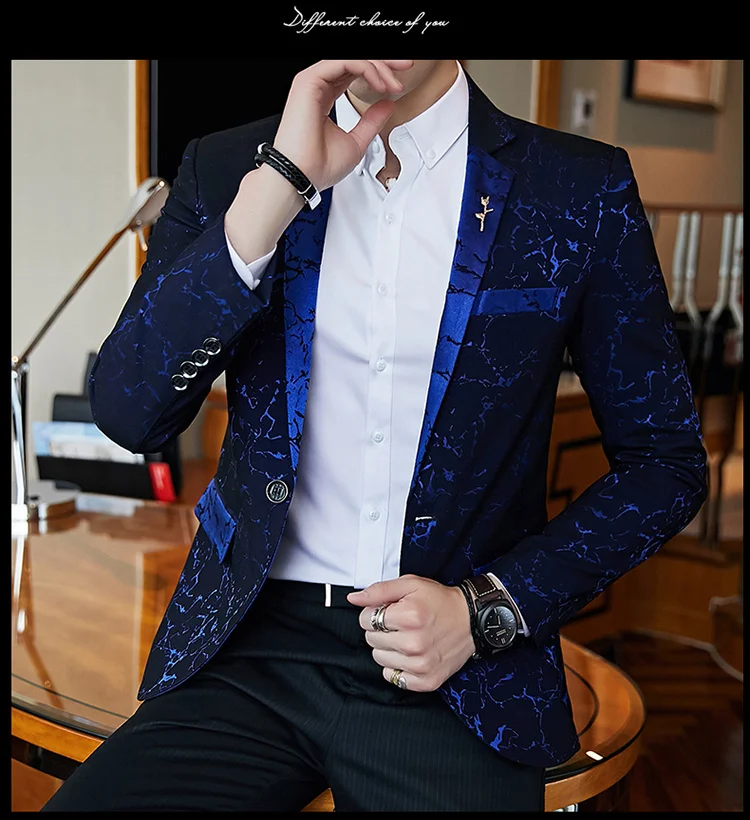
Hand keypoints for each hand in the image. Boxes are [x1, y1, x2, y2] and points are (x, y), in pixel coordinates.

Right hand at [273, 59, 413, 191]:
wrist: (302, 177)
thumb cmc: (320, 166)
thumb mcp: (357, 142)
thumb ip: (371, 121)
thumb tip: (388, 105)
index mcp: (325, 99)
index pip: (353, 74)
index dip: (378, 73)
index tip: (398, 83)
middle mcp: (317, 87)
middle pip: (353, 62)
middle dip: (383, 62)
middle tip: (405, 67)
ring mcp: (312, 82)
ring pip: (350, 58)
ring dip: (377, 66)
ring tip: (393, 84)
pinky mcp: (309, 81)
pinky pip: (343, 61)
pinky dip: (366, 68)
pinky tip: (379, 83)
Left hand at [347, 574, 475, 692]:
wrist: (471, 620)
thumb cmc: (440, 601)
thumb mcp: (411, 584)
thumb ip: (379, 590)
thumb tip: (354, 598)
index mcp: (409, 617)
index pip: (366, 620)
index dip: (374, 612)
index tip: (389, 610)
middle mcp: (414, 643)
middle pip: (371, 640)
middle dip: (381, 629)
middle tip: (400, 623)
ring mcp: (421, 665)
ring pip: (379, 659)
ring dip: (388, 647)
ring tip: (406, 637)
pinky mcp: (426, 681)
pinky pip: (393, 677)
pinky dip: (398, 666)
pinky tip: (411, 653)